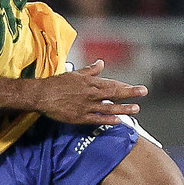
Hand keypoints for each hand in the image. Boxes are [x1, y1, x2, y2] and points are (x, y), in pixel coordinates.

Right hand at [29, 60, 145, 124]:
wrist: (40, 95)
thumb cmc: (55, 84)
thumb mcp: (74, 74)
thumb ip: (89, 70)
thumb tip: (100, 63)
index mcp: (89, 83)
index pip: (111, 84)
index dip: (125, 85)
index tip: (136, 87)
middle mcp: (90, 94)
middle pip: (113, 93)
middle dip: (130, 93)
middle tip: (143, 91)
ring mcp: (86, 106)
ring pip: (108, 107)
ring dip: (123, 108)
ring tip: (136, 108)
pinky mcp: (79, 117)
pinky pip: (97, 119)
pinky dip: (108, 119)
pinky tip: (118, 120)